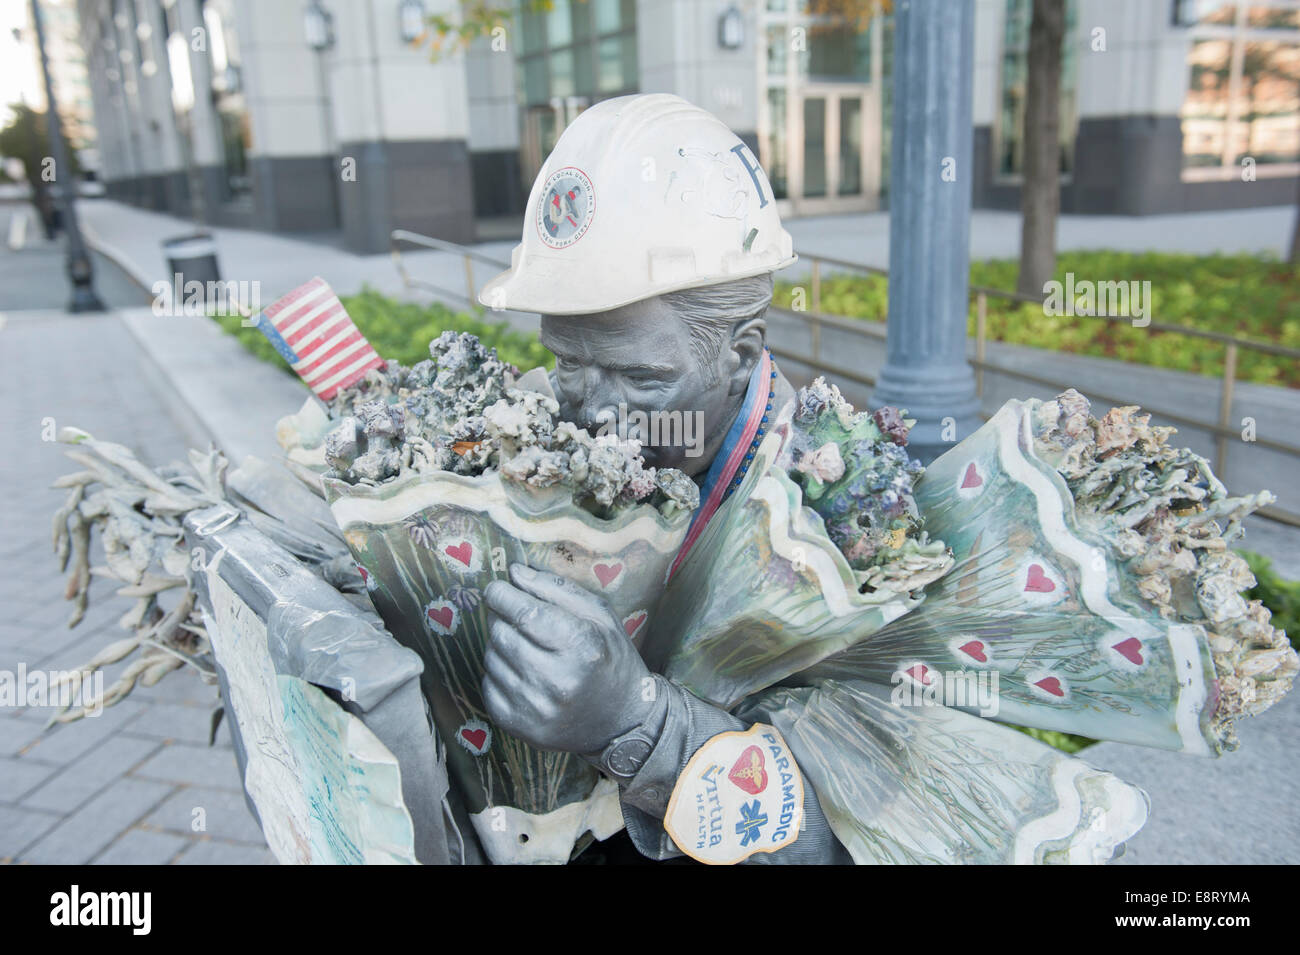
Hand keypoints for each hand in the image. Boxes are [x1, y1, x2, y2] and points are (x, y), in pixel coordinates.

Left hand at [482, 563, 657, 754]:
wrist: (621, 721)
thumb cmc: (611, 659)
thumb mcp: (599, 616)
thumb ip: (557, 590)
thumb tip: (515, 573)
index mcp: (581, 647)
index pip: (525, 613)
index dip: (502, 595)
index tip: (496, 588)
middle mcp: (557, 681)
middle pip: (503, 634)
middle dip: (501, 617)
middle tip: (513, 616)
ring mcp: (535, 708)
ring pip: (492, 658)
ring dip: (500, 644)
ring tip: (523, 646)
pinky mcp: (518, 726)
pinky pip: (488, 684)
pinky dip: (498, 672)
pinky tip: (520, 672)